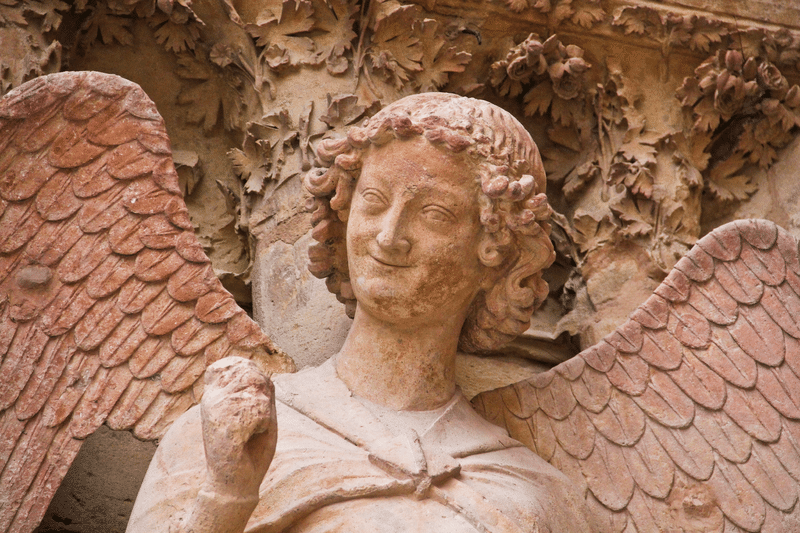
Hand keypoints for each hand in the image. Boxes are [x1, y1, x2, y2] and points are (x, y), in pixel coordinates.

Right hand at [199, 356, 277, 498]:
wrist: (234, 484)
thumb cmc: (250, 450)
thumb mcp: (260, 413)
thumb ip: (260, 391)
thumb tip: (259, 371)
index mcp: (216, 394)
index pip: (235, 364)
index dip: (252, 372)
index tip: (258, 394)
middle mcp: (211, 398)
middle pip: (251, 374)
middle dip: (264, 394)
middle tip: (258, 419)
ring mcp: (214, 408)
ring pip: (256, 392)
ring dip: (265, 413)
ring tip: (253, 431)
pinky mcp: (221, 422)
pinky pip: (258, 410)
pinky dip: (263, 425)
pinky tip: (249, 439)